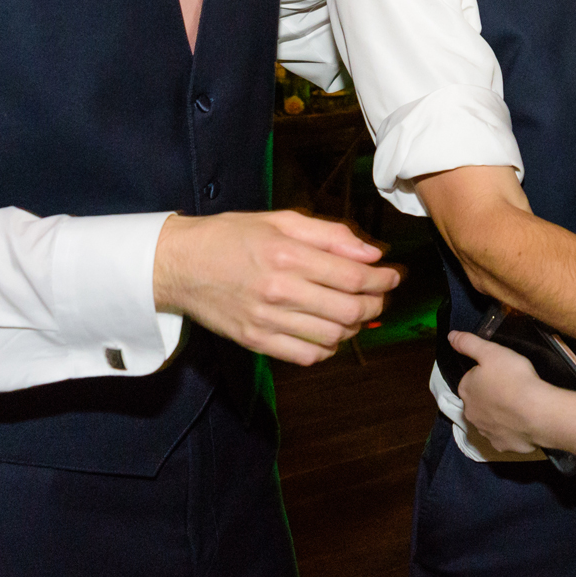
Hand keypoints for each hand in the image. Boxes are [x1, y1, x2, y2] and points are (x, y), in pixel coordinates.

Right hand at [153, 209, 399, 365]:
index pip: (355, 277)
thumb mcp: (281, 220)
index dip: (385, 279)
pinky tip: (329, 332)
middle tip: (381, 295)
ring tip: (356, 311)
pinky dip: (328, 349)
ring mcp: (267, 320)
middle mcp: (279, 290)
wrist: (181, 264)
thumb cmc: (232, 236)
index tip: (395, 275)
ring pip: (333, 336)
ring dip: (356, 326)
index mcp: (287, 254)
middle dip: (377, 304)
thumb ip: (330, 234)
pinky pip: (307, 356)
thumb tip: (372, 253)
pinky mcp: (256, 341)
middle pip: (350, 310)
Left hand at [449, 330, 547, 453]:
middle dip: (490, 396)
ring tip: (519, 406)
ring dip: (499, 414)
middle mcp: (470, 413)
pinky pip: (504, 436)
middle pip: (478, 401)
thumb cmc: (513, 378)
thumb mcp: (491, 351)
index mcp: (466, 389)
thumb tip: (450, 336)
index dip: (486, 374)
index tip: (502, 372)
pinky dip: (510, 431)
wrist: (536, 412)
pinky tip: (523, 424)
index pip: (471, 379)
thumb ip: (469, 343)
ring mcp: (486, 432)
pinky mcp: (502, 446)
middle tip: (512, 388)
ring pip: (489, 420)